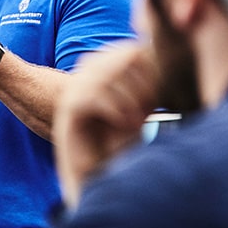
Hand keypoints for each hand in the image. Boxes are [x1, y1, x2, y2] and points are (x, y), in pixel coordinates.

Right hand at [54, 43, 160, 208]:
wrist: (102, 177)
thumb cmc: (121, 143)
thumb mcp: (139, 110)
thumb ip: (145, 85)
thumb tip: (157, 60)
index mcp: (103, 73)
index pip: (127, 50)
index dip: (148, 68)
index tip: (159, 94)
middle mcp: (85, 78)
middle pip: (115, 57)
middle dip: (140, 80)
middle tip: (151, 105)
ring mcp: (73, 94)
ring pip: (101, 74)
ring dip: (128, 95)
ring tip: (139, 118)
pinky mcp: (68, 114)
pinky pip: (89, 97)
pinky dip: (114, 107)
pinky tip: (127, 123)